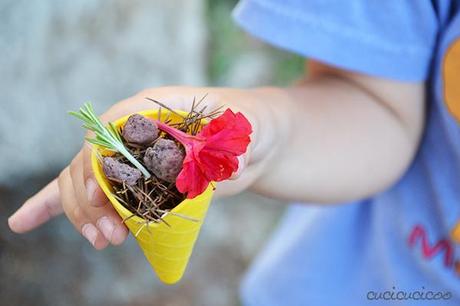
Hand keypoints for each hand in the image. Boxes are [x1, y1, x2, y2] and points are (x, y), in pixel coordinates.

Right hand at [8, 86, 277, 248]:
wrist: (256, 141)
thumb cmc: (253, 125)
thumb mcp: (252, 128)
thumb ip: (238, 143)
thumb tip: (230, 168)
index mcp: (150, 107)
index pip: (106, 134)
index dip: (96, 168)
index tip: (102, 201)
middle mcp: (133, 129)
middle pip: (88, 162)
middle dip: (89, 201)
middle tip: (109, 235)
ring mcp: (132, 155)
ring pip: (86, 181)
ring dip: (84, 214)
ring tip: (106, 240)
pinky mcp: (139, 178)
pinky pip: (92, 188)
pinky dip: (56, 203)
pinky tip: (24, 221)